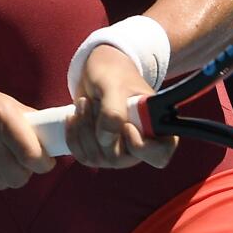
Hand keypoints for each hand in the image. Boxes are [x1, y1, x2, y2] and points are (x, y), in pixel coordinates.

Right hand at [0, 73, 54, 188]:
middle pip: (19, 175)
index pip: (33, 154)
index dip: (44, 162)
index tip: (45, 160)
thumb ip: (21, 115)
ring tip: (2, 159)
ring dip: (7, 174)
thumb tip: (45, 129)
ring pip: (3, 182)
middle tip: (22, 159)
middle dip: (26, 170)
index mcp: (1, 115)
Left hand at [66, 45, 177, 169]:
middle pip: (118, 159)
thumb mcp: (114, 86)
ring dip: (84, 129)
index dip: (140, 147)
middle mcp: (140, 145)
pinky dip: (74, 136)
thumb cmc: (114, 75)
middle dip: (99, 130)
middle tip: (92, 103)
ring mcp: (119, 152)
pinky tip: (73, 116)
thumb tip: (106, 140)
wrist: (98, 73)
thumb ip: (113, 111)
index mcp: (156, 128)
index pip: (158, 156)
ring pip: (97, 158)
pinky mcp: (99, 152)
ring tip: (83, 103)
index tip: (127, 126)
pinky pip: (83, 156)